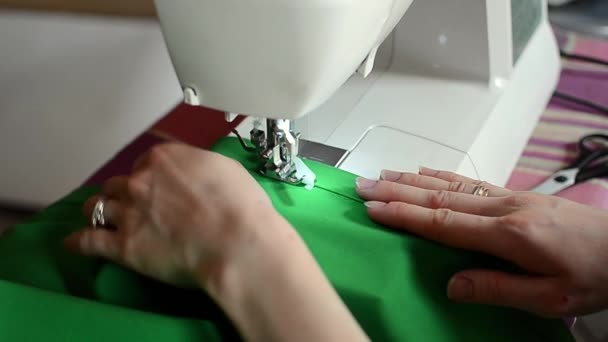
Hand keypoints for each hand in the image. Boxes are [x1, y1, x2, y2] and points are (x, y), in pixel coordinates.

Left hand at [66, 142, 282, 288]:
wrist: (235, 241)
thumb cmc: (240, 204)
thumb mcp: (224, 168)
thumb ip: (197, 166)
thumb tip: (194, 174)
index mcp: (164, 157)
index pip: (144, 162)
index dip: (149, 175)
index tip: (155, 186)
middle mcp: (139, 180)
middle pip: (118, 184)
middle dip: (123, 192)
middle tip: (131, 205)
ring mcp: (128, 212)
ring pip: (97, 207)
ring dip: (98, 211)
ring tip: (99, 218)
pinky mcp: (122, 245)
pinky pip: (89, 241)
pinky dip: (79, 241)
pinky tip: (74, 243)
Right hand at [356, 167, 607, 316]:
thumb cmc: (594, 274)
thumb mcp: (551, 298)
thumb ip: (499, 290)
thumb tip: (452, 285)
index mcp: (508, 234)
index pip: (443, 222)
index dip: (404, 215)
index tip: (373, 208)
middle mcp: (503, 208)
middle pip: (437, 196)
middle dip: (395, 190)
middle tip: (362, 185)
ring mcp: (508, 197)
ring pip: (449, 184)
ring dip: (411, 179)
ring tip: (381, 174)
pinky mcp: (514, 195)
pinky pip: (468, 181)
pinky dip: (441, 174)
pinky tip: (424, 171)